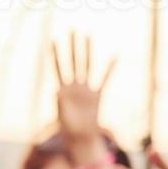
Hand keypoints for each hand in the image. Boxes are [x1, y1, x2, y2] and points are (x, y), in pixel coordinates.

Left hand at [51, 32, 114, 160]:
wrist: (80, 138)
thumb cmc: (69, 130)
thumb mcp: (62, 116)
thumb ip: (60, 103)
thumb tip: (56, 91)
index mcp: (62, 90)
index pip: (58, 68)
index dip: (56, 55)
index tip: (53, 40)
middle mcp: (74, 86)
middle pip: (74, 61)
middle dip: (73, 46)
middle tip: (72, 30)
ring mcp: (86, 89)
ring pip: (87, 65)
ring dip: (87, 51)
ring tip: (87, 36)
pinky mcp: (97, 95)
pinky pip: (105, 79)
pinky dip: (110, 68)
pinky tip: (114, 56)